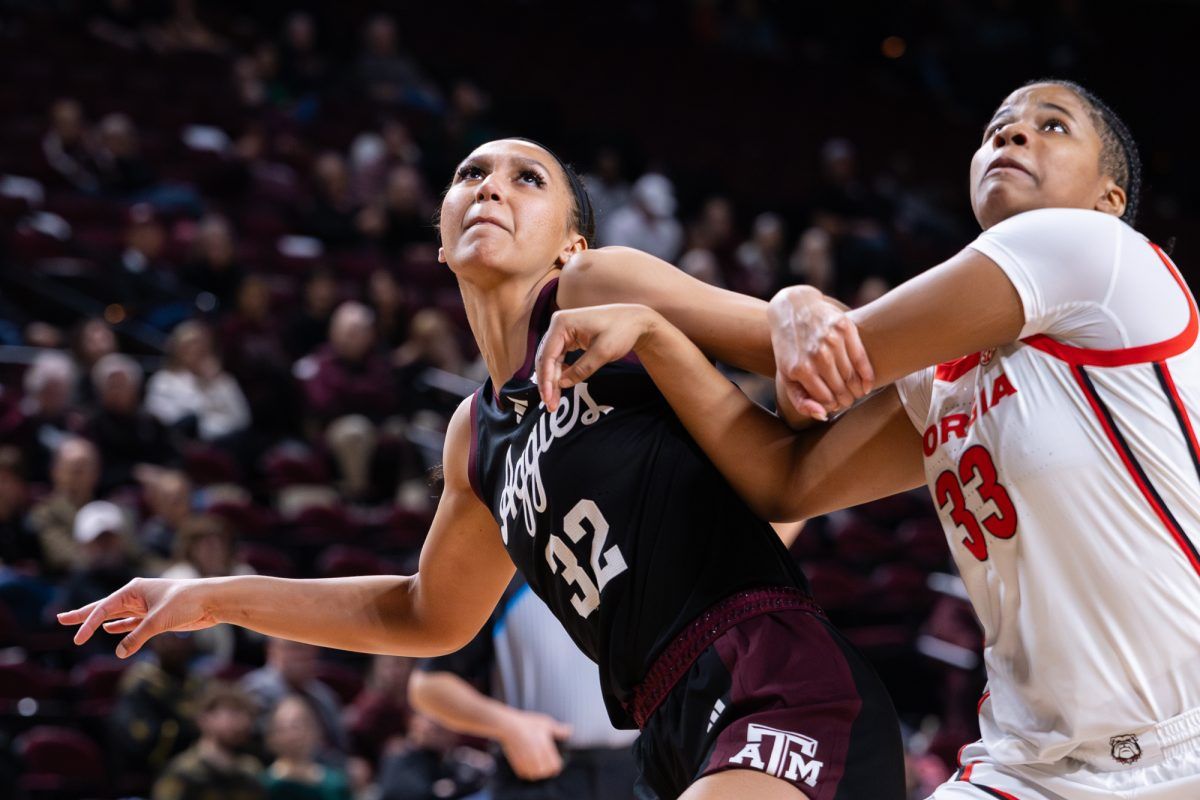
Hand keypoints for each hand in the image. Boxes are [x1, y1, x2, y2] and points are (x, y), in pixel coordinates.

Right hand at [57, 577, 220, 657]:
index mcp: (134, 590)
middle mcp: (137, 596)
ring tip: (82, 628)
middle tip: (60, 618)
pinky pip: (132, 623)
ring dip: (100, 623)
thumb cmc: (186, 602)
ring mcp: (146, 606)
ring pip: (117, 617)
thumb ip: (137, 636)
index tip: (78, 639)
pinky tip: (109, 631)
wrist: (212, 601)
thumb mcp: (159, 621)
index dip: (87, 623)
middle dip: (83, 615)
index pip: (103, 608)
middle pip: (104, 608)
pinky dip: (121, 628)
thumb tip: (119, 652)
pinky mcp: (156, 617)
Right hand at [498, 709, 572, 780]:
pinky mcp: (517, 765)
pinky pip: (526, 774)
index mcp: (545, 750)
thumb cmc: (527, 724)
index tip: (556, 759)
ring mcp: (526, 764)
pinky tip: (528, 762)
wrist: (508, 727)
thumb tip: (570, 731)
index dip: (557, 763)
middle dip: (548, 767)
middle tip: (546, 759)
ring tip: (538, 762)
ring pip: (536, 775)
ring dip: (538, 771)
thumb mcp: (546, 723)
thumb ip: (559, 730)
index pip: (556, 766)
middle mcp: (536, 759)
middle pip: (546, 772)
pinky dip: (528, 771)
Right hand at [535, 304, 658, 410]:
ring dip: (552, 380)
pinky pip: (559, 358)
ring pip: (551, 360)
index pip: (547, 355)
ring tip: (554, 400)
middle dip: (547, 383)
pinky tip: (562, 386)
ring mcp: (563, 330)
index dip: (547, 380)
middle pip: (546, 358)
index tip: (548, 398)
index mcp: (562, 323)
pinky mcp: (568, 337)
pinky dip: (560, 373)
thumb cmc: (621, 330)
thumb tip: (562, 384)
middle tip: (550, 406)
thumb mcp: (603, 352)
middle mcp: (558, 324)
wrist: (635, 320)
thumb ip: (582, 369)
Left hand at [769, 286, 874, 419]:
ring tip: (856, 393)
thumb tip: (823, 416)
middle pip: (842, 390)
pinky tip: (867, 384)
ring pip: (852, 376)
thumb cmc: (790, 347)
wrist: (793, 309)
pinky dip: (867, 376)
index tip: (835, 405)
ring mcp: (832, 340)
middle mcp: (817, 355)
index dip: (833, 406)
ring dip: (856, 390)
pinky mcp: (845, 328)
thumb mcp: (786, 375)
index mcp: (800, 369)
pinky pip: (862, 358)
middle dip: (846, 399)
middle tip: (848, 400)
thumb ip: (801, 400)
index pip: (827, 400)